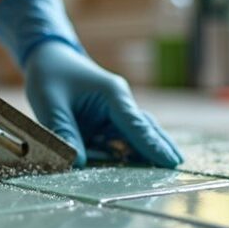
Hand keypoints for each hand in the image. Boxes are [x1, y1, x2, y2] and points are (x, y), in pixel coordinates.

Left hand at [24, 42, 181, 167]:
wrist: (49, 57)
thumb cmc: (51, 75)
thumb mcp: (50, 104)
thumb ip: (64, 132)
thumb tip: (77, 163)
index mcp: (112, 94)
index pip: (135, 124)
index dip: (152, 144)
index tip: (170, 160)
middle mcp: (119, 103)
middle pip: (145, 129)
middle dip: (161, 147)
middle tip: (179, 168)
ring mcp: (115, 112)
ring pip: (136, 135)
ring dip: (148, 151)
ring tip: (167, 170)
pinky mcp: (107, 120)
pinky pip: (121, 138)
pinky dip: (129, 151)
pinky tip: (140, 166)